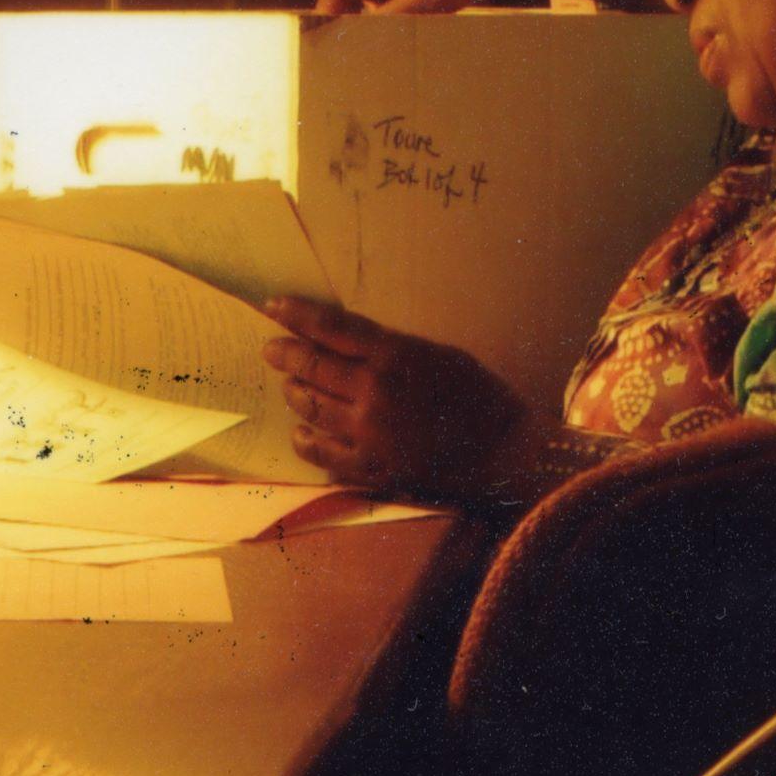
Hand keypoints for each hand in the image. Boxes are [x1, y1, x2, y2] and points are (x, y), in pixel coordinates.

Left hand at [260, 296, 526, 498]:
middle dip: (285, 354)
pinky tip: (301, 434)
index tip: (273, 306)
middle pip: (312, 366)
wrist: (505, 454)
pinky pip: (324, 454)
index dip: (296, 315)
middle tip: (270, 349)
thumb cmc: (478, 396)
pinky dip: (307, 441)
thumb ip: (389, 349)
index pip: (331, 328)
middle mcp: (375, 392)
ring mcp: (371, 434)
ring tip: (290, 387)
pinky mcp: (373, 469)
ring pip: (312, 408)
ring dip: (295, 394)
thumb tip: (345, 342)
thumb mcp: (437, 354)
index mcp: (395, 356)